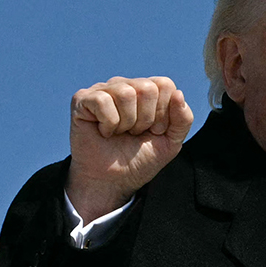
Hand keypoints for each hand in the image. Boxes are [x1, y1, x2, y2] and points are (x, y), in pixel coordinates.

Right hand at [67, 76, 193, 219]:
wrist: (112, 181)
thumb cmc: (139, 160)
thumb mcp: (170, 142)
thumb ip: (183, 119)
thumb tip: (179, 94)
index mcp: (146, 91)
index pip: (164, 84)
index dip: (163, 114)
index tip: (153, 131)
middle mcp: (124, 85)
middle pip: (147, 88)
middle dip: (146, 119)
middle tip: (134, 133)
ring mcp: (102, 90)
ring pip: (126, 93)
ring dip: (127, 123)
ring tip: (119, 133)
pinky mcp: (82, 100)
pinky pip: (103, 101)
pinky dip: (108, 124)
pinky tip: (104, 132)